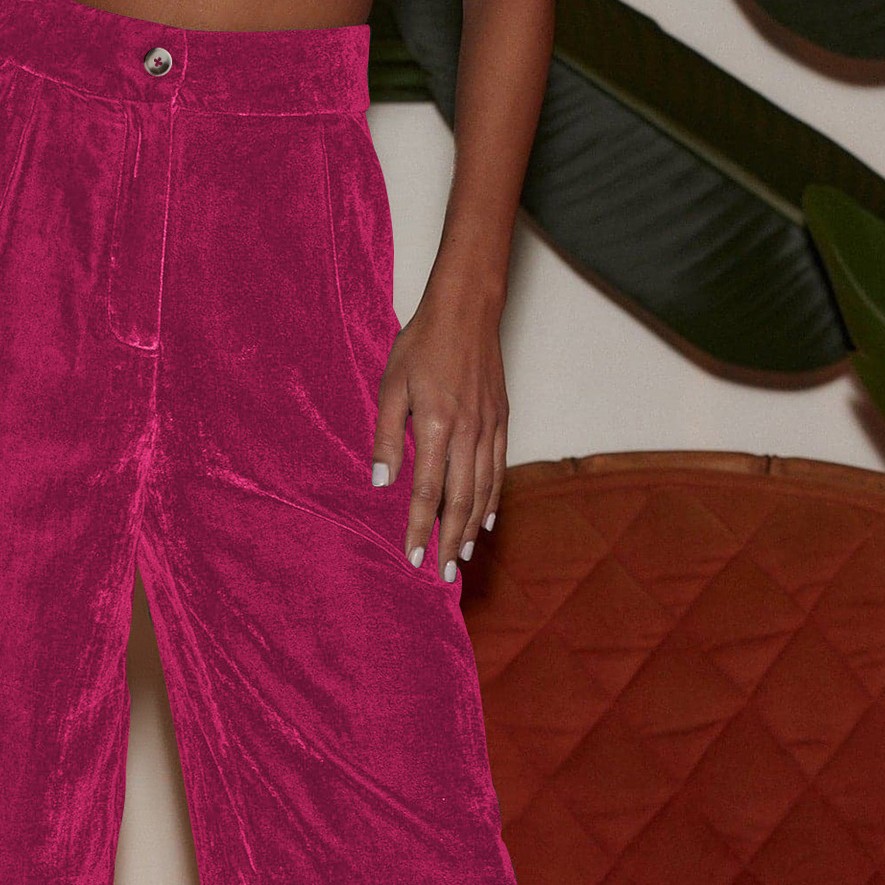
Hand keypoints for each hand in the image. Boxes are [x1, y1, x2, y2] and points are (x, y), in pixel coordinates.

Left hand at [370, 289, 507, 579]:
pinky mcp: (502, 420)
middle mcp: (468, 433)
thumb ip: (386, 437)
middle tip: (444, 575)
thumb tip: (381, 482)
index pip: (428, 492)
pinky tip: (486, 520)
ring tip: (463, 556)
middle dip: (450, 542)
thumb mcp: (390, 387)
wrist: (467, 309)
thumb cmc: (422, 345)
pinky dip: (493, 500)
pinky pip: (499, 470)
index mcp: (437, 426)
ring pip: (484, 491)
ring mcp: (490, 428)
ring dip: (473, 528)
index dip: (420, 529)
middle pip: (460, 501)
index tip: (414, 558)